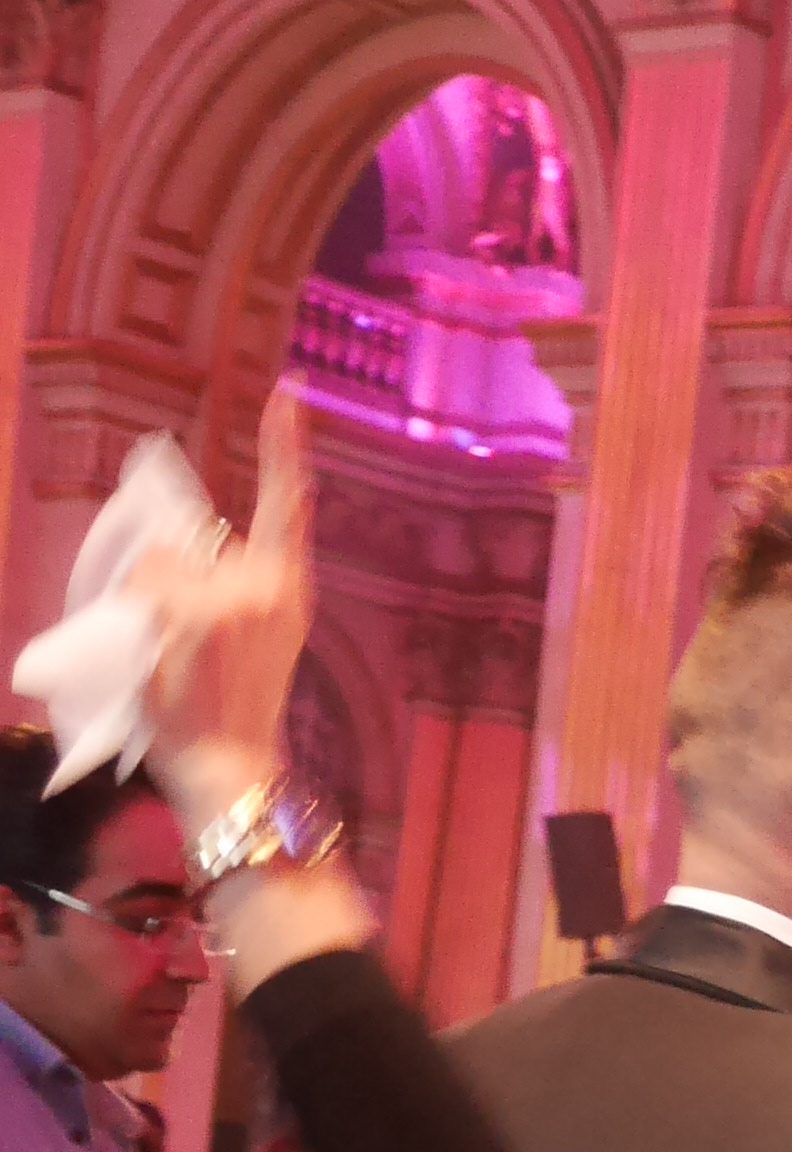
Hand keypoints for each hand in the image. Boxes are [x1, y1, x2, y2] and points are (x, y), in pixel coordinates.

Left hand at [144, 385, 313, 826]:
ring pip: (162, 564)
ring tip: (176, 660)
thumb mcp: (263, 638)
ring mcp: (231, 598)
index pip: (290, 502)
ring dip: (154, 602)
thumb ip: (239, 588)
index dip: (286, 443)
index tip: (289, 388)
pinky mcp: (194, 614)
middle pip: (196, 543)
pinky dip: (140, 614)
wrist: (233, 764)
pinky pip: (146, 585)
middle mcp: (270, 584)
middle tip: (192, 648)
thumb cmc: (238, 707)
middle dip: (178, 580)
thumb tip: (182, 549)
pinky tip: (161, 654)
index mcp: (292, 588)